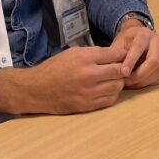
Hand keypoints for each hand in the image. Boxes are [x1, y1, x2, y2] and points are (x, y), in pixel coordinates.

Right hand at [0, 44, 128, 114]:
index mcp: (85, 58)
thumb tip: (113, 54)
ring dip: (118, 82)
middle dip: (122, 68)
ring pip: (117, 87)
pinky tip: (105, 90)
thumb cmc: (54, 68)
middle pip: (120, 71)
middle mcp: (88, 75)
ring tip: (111, 79)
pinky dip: (111, 94)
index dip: (121, 55)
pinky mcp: (87, 106)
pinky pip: (109, 100)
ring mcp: (88, 92)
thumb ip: (93, 52)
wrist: (36, 90)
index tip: (121, 56)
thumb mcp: (73, 53)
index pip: (115, 55)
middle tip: (119, 68)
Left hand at [114, 21, 158, 88]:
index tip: (123, 73)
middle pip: (154, 61)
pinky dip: (147, 83)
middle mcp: (157, 42)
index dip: (131, 61)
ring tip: (128, 83)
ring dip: (142, 81)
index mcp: (144, 34)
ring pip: (158, 71)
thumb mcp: (118, 44)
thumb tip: (111, 70)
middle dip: (139, 75)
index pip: (139, 47)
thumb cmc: (125, 42)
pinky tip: (136, 82)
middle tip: (125, 81)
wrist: (137, 37)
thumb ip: (115, 55)